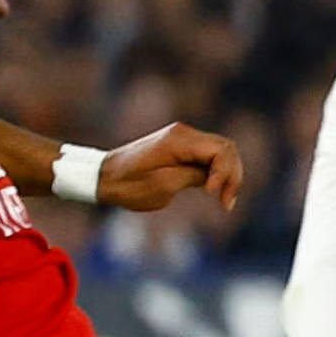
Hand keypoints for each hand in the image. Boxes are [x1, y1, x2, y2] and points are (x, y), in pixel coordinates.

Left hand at [96, 123, 245, 214]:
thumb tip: (215, 176)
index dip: (225, 174)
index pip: (221, 151)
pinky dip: (216, 173)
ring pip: (221, 152)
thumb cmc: (129, 184)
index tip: (213, 197)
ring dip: (227, 175)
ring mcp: (182, 138)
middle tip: (227, 203)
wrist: (103, 177)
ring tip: (225, 201)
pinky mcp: (180, 147)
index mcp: (180, 140)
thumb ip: (195, 176)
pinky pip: (208, 156)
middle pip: (226, 148)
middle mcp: (184, 133)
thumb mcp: (164, 185)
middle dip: (232, 175)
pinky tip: (215, 192)